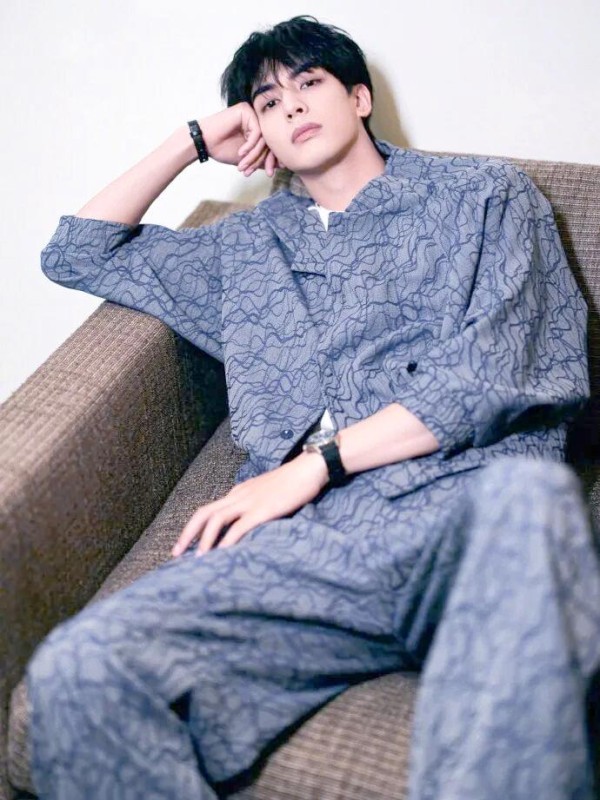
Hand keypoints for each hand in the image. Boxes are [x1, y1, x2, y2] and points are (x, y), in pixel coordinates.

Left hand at [171, 452, 328, 557]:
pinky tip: (222, 555)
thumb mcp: (266, 492)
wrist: (309, 469)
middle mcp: (238, 496)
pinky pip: (239, 527)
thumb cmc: (293, 482)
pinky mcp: (263, 509)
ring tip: (197, 561)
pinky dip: (227, 541)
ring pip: (216, 519)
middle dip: (188, 534)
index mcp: (238, 492)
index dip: (193, 528)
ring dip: (204, 541)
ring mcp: (250, 501)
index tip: (185, 545)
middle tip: (176, 554)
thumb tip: (247, 524)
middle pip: (204, 513)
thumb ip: (254, 505)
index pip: (209, 510)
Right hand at [198, 103, 281, 177]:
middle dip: (264, 160)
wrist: (204, 143)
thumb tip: (283, 164)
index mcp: (258, 129)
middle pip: (269, 142)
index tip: (270, 173)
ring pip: (263, 138)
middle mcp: (257, 120)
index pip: (271, 145)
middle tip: (259, 172)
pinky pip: (256, 132)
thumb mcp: (247, 159)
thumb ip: (262, 159)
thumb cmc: (222, 149)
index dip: (272, 160)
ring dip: (254, 155)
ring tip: (244, 165)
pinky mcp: (246, 111)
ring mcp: (252, 114)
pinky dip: (250, 145)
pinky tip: (241, 153)